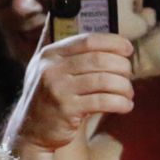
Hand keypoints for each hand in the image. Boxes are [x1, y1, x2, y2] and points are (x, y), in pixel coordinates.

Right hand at [5, 31, 134, 155]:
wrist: (31, 127)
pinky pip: (104, 101)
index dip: (113, 42)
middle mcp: (51, 69)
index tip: (127, 49)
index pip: (88, 41)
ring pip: (105, 80)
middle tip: (128, 76)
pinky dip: (121, 103)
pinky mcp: (66, 109)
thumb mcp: (49, 68)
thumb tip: (96, 32)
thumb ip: (68, 51)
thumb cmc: (50, 95)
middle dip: (122, 67)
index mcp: (50, 54)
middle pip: (99, 59)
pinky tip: (125, 106)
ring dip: (124, 87)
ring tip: (128, 93)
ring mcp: (58, 89)